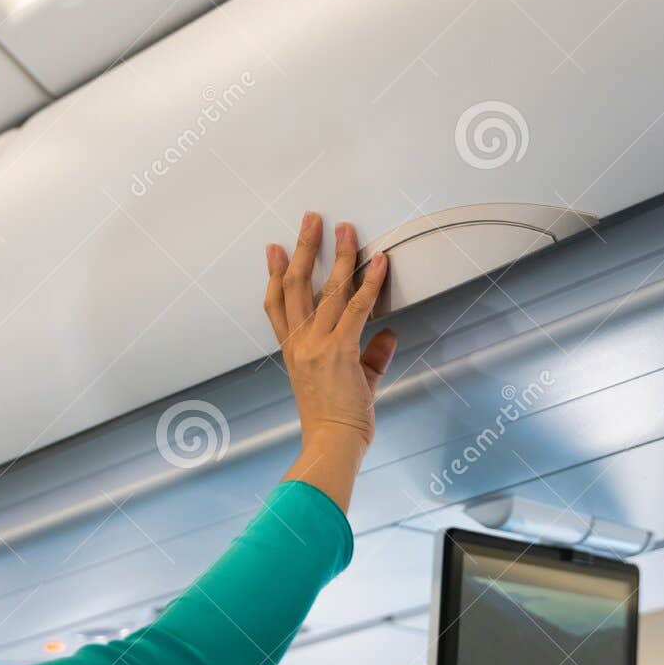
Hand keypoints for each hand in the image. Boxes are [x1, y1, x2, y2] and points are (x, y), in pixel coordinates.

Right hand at [264, 212, 395, 510]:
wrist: (331, 444)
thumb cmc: (335, 423)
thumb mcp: (355, 384)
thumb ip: (371, 356)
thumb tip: (388, 336)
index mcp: (295, 351)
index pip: (277, 305)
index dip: (275, 273)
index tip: (274, 249)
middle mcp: (301, 343)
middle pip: (296, 286)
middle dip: (303, 249)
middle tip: (310, 220)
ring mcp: (318, 345)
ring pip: (328, 289)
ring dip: (340, 255)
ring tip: (346, 230)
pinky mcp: (341, 350)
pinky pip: (358, 308)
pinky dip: (370, 282)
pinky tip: (379, 262)